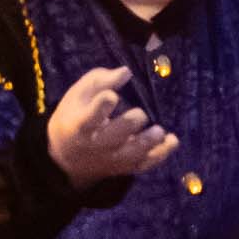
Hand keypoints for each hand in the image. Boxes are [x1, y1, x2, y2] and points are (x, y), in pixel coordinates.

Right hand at [44, 61, 181, 187]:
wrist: (66, 155)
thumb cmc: (75, 114)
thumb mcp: (79, 93)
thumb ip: (102, 80)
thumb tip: (126, 72)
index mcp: (81, 123)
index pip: (91, 117)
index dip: (102, 106)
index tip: (112, 96)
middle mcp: (96, 144)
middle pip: (114, 136)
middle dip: (129, 125)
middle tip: (140, 114)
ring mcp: (111, 158)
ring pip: (132, 154)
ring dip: (148, 143)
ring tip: (161, 132)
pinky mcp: (123, 167)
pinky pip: (144, 164)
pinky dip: (160, 155)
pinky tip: (172, 141)